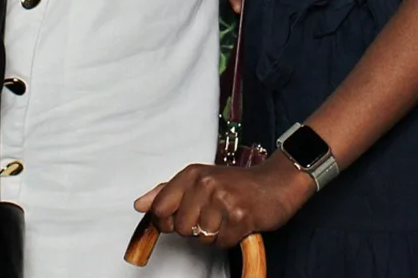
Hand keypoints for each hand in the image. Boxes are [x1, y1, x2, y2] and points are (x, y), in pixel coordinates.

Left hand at [135, 156, 312, 248]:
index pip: (160, 209)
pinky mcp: (240, 217)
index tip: (181, 217)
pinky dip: (229, 239)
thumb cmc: (237, 184)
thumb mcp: (200, 180)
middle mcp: (205, 183)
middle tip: (212, 215)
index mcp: (191, 174)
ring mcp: (223, 200)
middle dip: (194, 229)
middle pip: (180, 228)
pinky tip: (238, 224)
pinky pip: (221, 243)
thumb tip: (140, 205)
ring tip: (226, 218)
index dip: (167, 221)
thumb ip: (168, 192)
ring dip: (213, 235)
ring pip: (200, 238)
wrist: (277, 183)